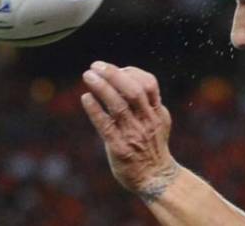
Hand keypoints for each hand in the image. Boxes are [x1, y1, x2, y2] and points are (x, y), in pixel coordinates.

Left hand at [81, 61, 178, 199]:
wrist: (156, 178)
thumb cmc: (153, 146)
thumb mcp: (159, 121)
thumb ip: (148, 102)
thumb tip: (128, 78)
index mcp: (157, 112)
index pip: (149, 84)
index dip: (132, 72)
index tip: (116, 69)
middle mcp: (147, 121)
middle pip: (133, 91)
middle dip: (114, 74)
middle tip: (96, 65)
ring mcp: (133, 134)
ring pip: (119, 106)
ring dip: (102, 88)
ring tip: (88, 76)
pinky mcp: (119, 148)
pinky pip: (106, 126)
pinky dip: (95, 110)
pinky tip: (86, 98)